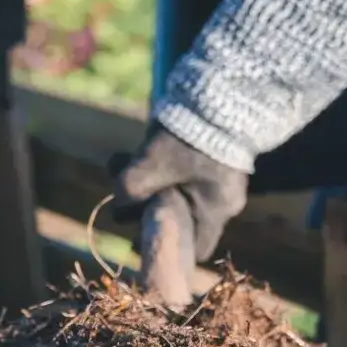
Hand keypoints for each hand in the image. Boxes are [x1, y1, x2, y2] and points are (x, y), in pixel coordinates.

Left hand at [110, 123, 248, 295]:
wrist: (222, 96)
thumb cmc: (188, 137)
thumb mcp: (150, 166)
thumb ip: (130, 191)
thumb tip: (119, 205)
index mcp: (216, 210)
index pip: (198, 250)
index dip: (168, 248)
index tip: (141, 236)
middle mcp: (227, 201)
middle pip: (186, 220)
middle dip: (153, 210)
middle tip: (126, 196)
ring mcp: (227, 180)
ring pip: (185, 195)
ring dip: (155, 185)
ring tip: (127, 164)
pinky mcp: (221, 160)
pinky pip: (191, 177)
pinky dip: (167, 170)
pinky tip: (145, 152)